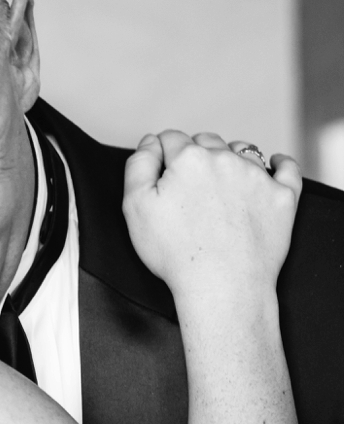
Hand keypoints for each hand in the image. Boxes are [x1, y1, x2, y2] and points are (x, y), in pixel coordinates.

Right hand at [123, 130, 301, 308]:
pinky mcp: (282, 196)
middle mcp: (226, 159)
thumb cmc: (176, 253)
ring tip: (219, 184)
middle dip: (193, 154)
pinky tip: (273, 166)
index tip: (159, 171)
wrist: (222, 284)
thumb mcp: (135, 207)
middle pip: (206, 140)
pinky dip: (279, 164)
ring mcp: (258, 176)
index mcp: (189, 159)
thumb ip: (138, 165)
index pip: (170, 139)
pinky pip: (287, 168)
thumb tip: (149, 142)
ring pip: (241, 151)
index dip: (160, 153)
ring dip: (228, 158)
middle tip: (185, 184)